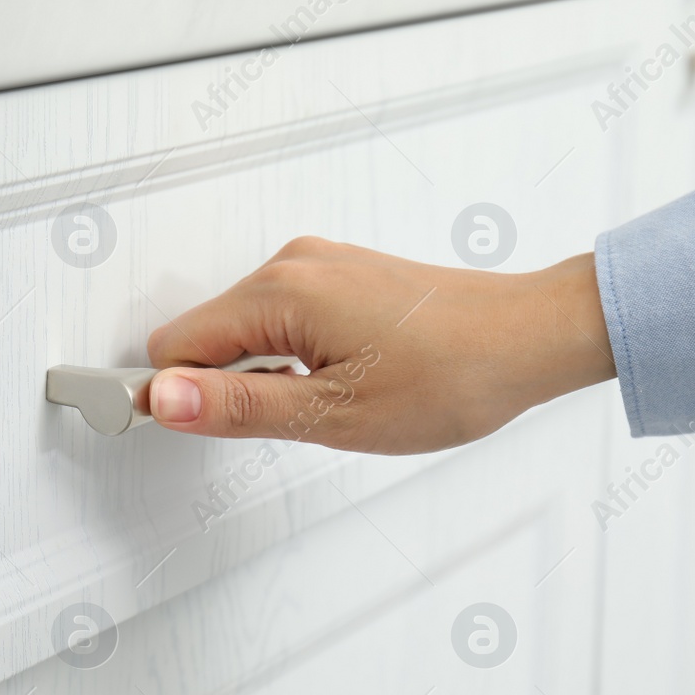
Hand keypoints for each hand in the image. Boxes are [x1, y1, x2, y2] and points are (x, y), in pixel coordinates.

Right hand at [145, 236, 616, 454]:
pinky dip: (292, 356)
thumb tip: (162, 401)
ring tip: (325, 405)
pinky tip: (342, 382)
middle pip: (206, 334)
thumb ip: (238, 409)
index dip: (169, 396)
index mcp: (281, 292)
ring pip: (245, 328)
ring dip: (263, 375)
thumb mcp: (333, 414)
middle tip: (281, 426)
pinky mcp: (343, 274)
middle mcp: (294, 264)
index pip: (175, 344)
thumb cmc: (454, 374)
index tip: (180, 431)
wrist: (531, 339)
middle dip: (222, 388)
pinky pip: (283, 316)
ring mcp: (321, 264)